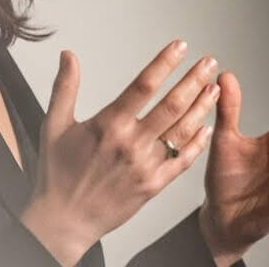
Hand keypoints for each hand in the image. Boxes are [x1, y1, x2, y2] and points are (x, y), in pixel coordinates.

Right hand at [21, 41, 219, 265]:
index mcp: (108, 125)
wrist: (63, 221)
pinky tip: (207, 128)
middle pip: (171, 105)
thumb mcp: (55, 126)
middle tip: (208, 63)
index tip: (180, 47)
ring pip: (182, 131)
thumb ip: (65, 88)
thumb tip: (68, 56)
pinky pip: (182, 161)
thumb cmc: (57, 174)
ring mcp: (145, 166)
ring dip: (201, 107)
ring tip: (214, 88)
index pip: (144, 85)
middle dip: (194, 80)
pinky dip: (197, 143)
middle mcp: (131, 144)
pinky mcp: (153, 186)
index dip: (165, 63)